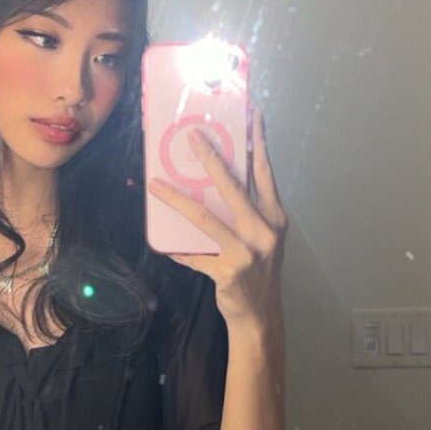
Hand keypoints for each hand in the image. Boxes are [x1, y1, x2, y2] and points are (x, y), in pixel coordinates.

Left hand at [147, 108, 288, 327]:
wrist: (261, 314)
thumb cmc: (260, 269)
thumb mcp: (264, 237)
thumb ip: (250, 211)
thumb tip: (220, 178)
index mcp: (275, 217)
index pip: (265, 172)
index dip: (258, 142)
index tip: (251, 115)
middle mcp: (263, 231)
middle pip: (233, 186)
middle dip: (211, 158)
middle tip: (193, 136)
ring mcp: (246, 252)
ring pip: (204, 218)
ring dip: (176, 200)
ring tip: (155, 184)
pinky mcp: (227, 271)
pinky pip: (195, 257)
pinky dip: (180, 252)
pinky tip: (166, 247)